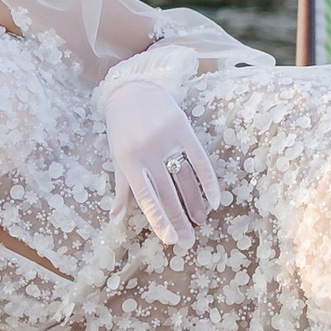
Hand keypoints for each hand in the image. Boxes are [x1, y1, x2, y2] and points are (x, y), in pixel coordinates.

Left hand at [101, 75, 223, 249]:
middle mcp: (147, 150)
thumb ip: (120, 189)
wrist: (132, 89)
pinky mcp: (183, 127)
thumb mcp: (117, 158)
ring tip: (200, 223)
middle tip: (188, 242)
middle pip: (167, 192)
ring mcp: (166, 138)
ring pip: (184, 178)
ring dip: (194, 203)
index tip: (170, 239)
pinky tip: (214, 199)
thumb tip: (115, 219)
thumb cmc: (121, 129)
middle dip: (178, 219)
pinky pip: (199, 158)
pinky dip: (208, 180)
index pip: (146, 196)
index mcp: (128, 161)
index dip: (159, 219)